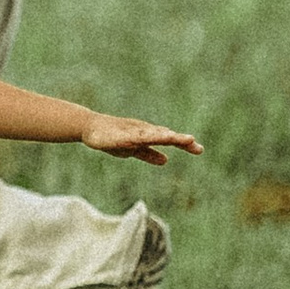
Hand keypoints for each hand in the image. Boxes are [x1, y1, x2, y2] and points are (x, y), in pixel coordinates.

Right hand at [79, 114, 201, 162]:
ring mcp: (131, 132)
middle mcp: (143, 131)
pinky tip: (149, 138)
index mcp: (148, 136)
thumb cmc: (112, 138)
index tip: (199, 149)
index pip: (169, 139)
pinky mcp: (119, 135)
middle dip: (178, 139)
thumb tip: (166, 160)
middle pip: (164, 135)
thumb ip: (149, 154)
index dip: (184, 144)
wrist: (90, 127)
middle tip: (193, 142)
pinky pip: (132, 137)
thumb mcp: (133, 150)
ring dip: (163, 135)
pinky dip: (141, 137)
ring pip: (150, 134)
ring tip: (175, 137)